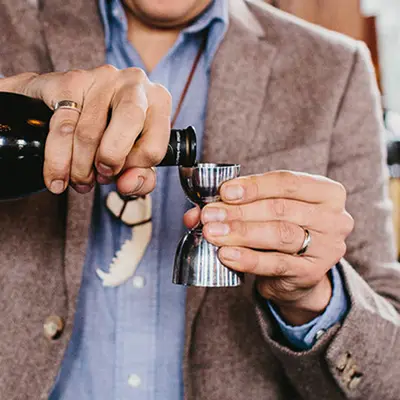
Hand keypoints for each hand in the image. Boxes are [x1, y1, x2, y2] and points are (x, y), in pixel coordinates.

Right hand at [0, 67, 171, 194]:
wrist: (70, 104)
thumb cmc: (115, 134)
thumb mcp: (137, 156)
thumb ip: (142, 177)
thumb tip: (127, 184)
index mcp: (159, 101)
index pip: (154, 146)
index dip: (135, 169)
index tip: (121, 175)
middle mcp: (133, 84)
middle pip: (129, 121)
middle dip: (111, 158)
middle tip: (101, 174)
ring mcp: (100, 78)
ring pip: (88, 131)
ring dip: (81, 167)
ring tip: (80, 180)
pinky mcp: (67, 81)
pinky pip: (60, 127)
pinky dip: (56, 160)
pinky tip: (57, 176)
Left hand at [184, 171, 353, 324]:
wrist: (298, 272)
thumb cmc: (281, 229)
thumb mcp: (265, 211)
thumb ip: (235, 205)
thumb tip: (196, 212)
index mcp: (326, 192)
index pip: (287, 182)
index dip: (253, 186)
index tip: (224, 192)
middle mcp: (334, 218)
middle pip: (281, 208)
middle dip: (239, 211)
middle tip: (209, 215)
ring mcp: (327, 247)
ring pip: (279, 234)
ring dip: (241, 233)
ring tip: (212, 233)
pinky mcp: (312, 273)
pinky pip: (276, 264)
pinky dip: (248, 259)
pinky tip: (226, 255)